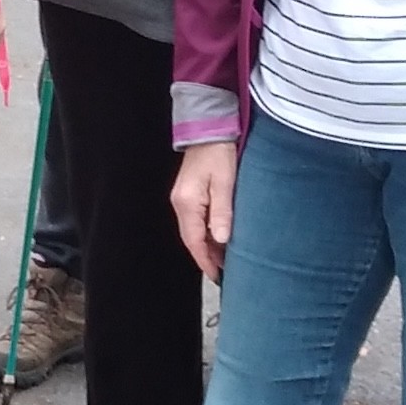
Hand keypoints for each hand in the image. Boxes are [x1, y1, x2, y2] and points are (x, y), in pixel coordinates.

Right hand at [172, 140, 236, 282]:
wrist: (209, 128)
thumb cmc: (219, 152)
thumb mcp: (225, 182)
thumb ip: (222, 211)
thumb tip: (221, 239)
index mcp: (187, 203)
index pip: (194, 241)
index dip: (206, 260)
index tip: (217, 276)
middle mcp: (180, 203)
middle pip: (191, 238)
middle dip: (206, 256)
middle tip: (224, 271)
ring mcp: (182, 198)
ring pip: (193, 231)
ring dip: (207, 245)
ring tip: (224, 259)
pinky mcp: (188, 193)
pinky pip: (195, 220)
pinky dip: (206, 233)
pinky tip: (218, 237)